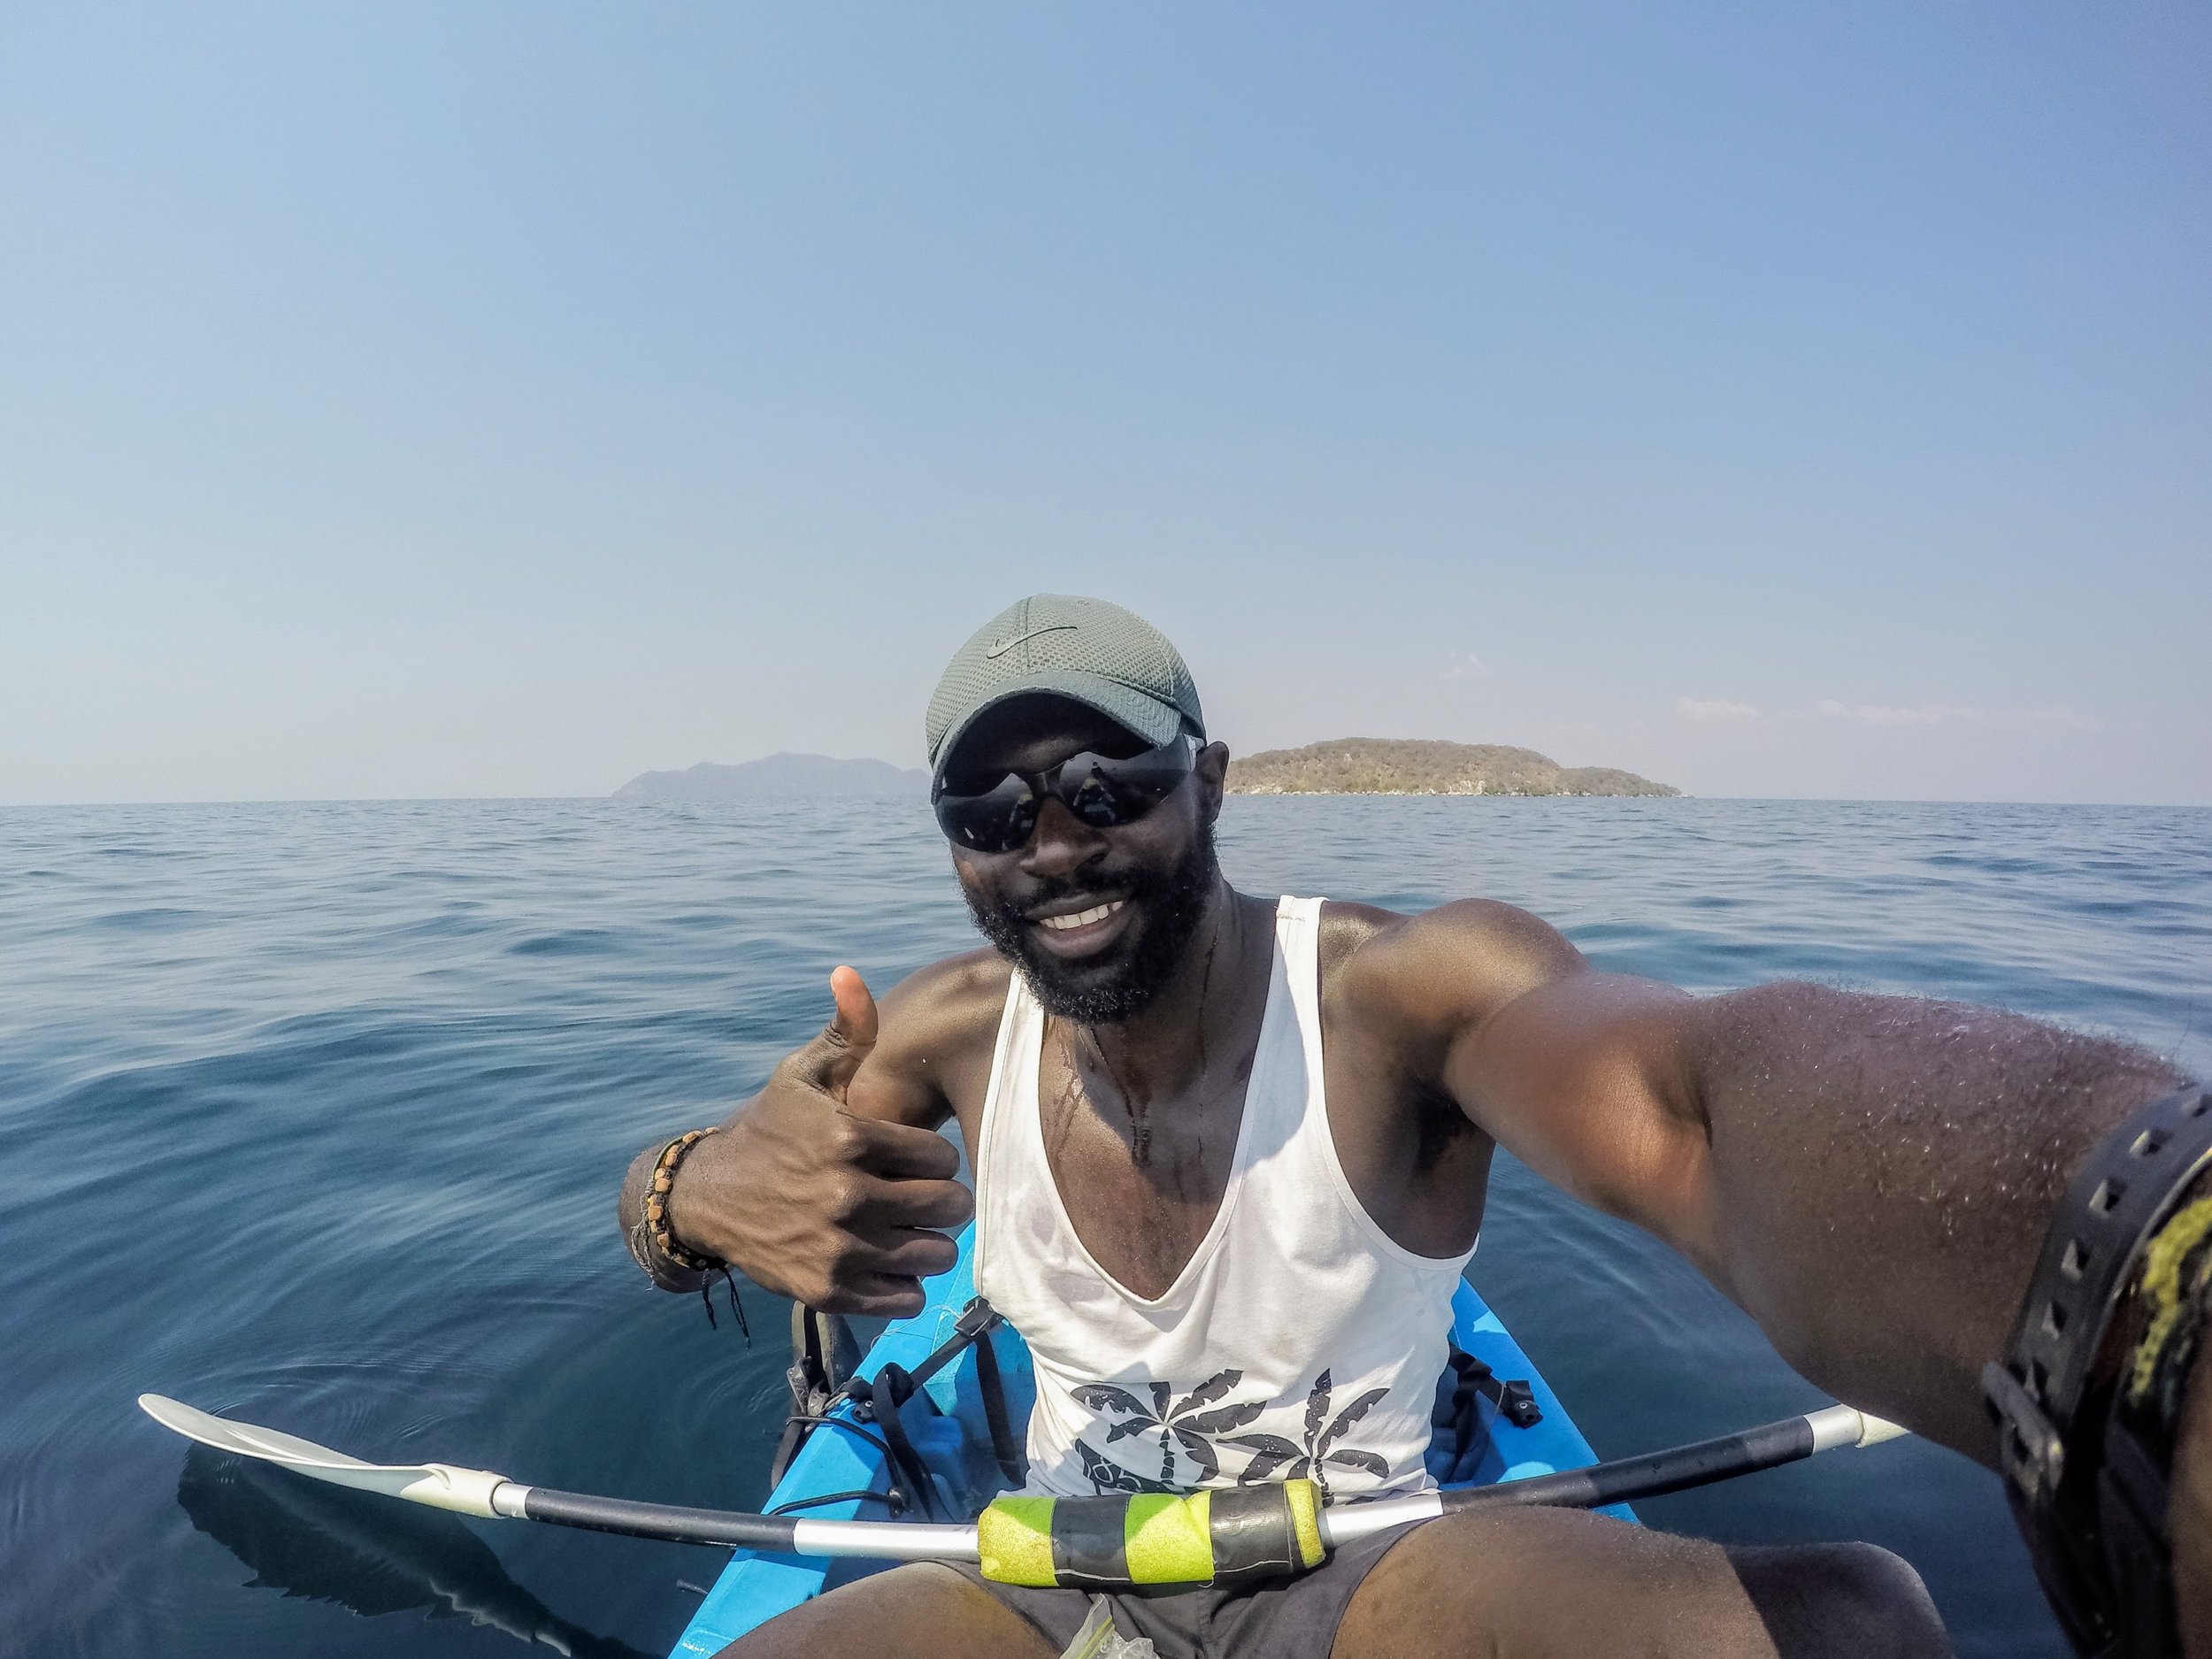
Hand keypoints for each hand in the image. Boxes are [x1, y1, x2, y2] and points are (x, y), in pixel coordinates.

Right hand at [666, 966, 973, 1316]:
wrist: (711, 1197)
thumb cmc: (770, 1130)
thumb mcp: (801, 1076)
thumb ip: (843, 1032)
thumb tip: (850, 974)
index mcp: (849, 1138)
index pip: (941, 1158)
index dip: (936, 1160)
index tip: (918, 1160)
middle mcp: (846, 1194)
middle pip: (947, 1207)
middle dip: (945, 1202)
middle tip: (928, 1198)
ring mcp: (837, 1247)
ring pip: (933, 1254)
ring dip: (930, 1244)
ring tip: (912, 1230)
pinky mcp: (828, 1289)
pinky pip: (904, 1298)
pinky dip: (906, 1285)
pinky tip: (890, 1263)